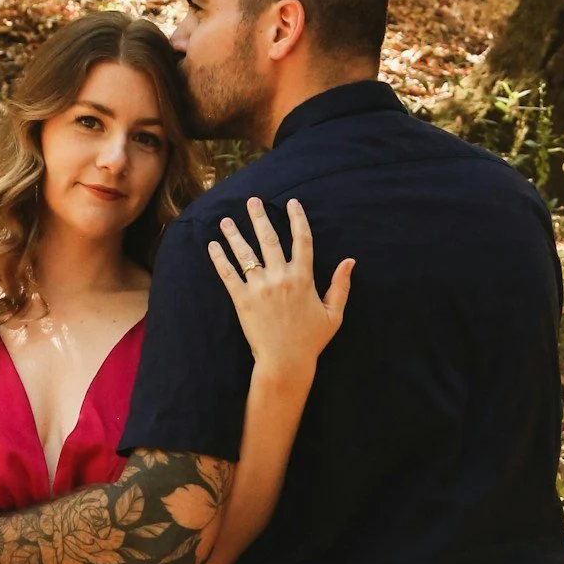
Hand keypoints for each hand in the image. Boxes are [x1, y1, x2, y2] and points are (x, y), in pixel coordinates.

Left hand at [208, 198, 352, 381]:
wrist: (286, 362)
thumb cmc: (311, 340)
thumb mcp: (334, 314)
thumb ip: (341, 285)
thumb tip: (350, 261)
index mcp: (303, 278)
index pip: (302, 240)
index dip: (298, 219)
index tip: (292, 203)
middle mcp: (281, 278)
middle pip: (269, 239)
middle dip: (260, 217)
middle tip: (252, 201)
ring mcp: (260, 288)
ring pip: (246, 254)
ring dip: (235, 234)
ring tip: (226, 220)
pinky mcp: (242, 300)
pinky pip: (228, 274)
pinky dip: (219, 259)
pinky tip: (212, 246)